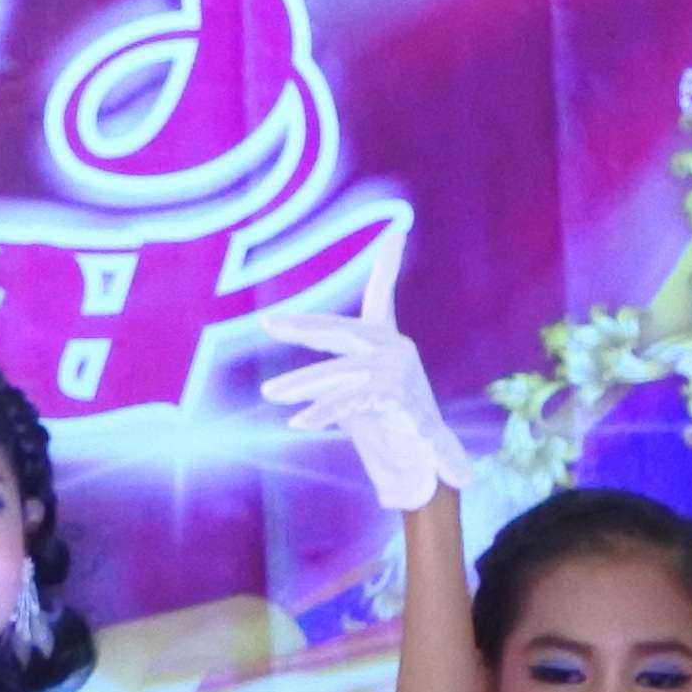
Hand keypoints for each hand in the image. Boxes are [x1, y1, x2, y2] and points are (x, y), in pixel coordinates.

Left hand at [257, 254, 472, 517]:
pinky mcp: (398, 397)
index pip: (384, 294)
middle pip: (341, 331)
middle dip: (303, 327)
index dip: (388, 264)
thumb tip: (274, 390)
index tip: (397, 231)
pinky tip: (299, 422)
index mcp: (388, 339)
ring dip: (302, 385)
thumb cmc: (386, 423)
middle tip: (269, 323)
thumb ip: (327, 382)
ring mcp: (398, 372)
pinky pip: (350, 400)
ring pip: (339, 373)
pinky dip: (322, 411)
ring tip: (269, 393)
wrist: (422, 460)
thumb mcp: (353, 396)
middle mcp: (396, 348)